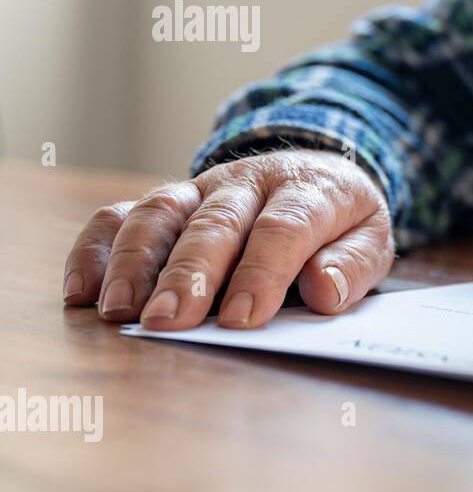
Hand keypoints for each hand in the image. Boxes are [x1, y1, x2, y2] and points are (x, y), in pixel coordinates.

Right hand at [62, 149, 394, 329]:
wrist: (318, 171)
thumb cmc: (342, 220)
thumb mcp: (372, 237)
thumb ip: (354, 264)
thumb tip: (325, 292)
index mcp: (308, 189)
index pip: (283, 227)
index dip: (263, 271)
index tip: (245, 318)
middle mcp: (248, 182)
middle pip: (215, 222)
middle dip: (189, 272)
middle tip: (169, 321)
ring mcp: (201, 187)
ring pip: (161, 212)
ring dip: (136, 262)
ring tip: (119, 312)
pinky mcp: (169, 200)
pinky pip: (121, 215)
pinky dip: (96, 249)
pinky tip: (82, 293)